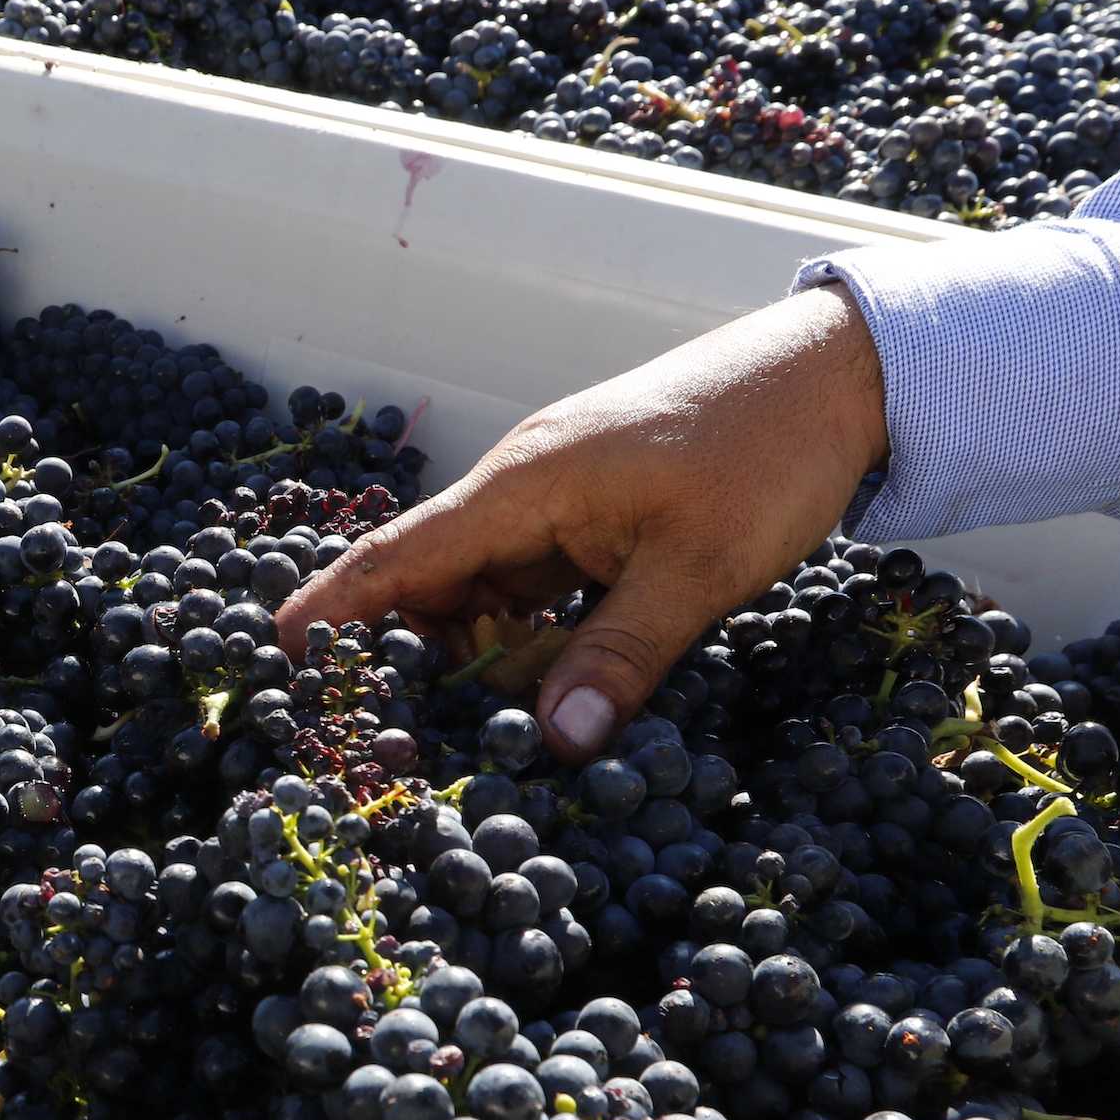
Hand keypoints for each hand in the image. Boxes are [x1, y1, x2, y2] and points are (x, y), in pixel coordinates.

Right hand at [276, 285, 888, 761]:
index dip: (337, 606)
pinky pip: (532, 585)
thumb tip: (557, 745)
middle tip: (387, 733)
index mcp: (524, 486)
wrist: (839, 374)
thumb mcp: (699, 568)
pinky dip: (525, 636)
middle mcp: (523, 489)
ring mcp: (558, 502)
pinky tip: (541, 685)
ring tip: (466, 729)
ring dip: (475, 654)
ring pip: (483, 590)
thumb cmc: (766, 451)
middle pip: (430, 580)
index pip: (401, 555)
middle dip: (403, 652)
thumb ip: (621, 657)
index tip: (280, 652)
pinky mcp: (594, 515)